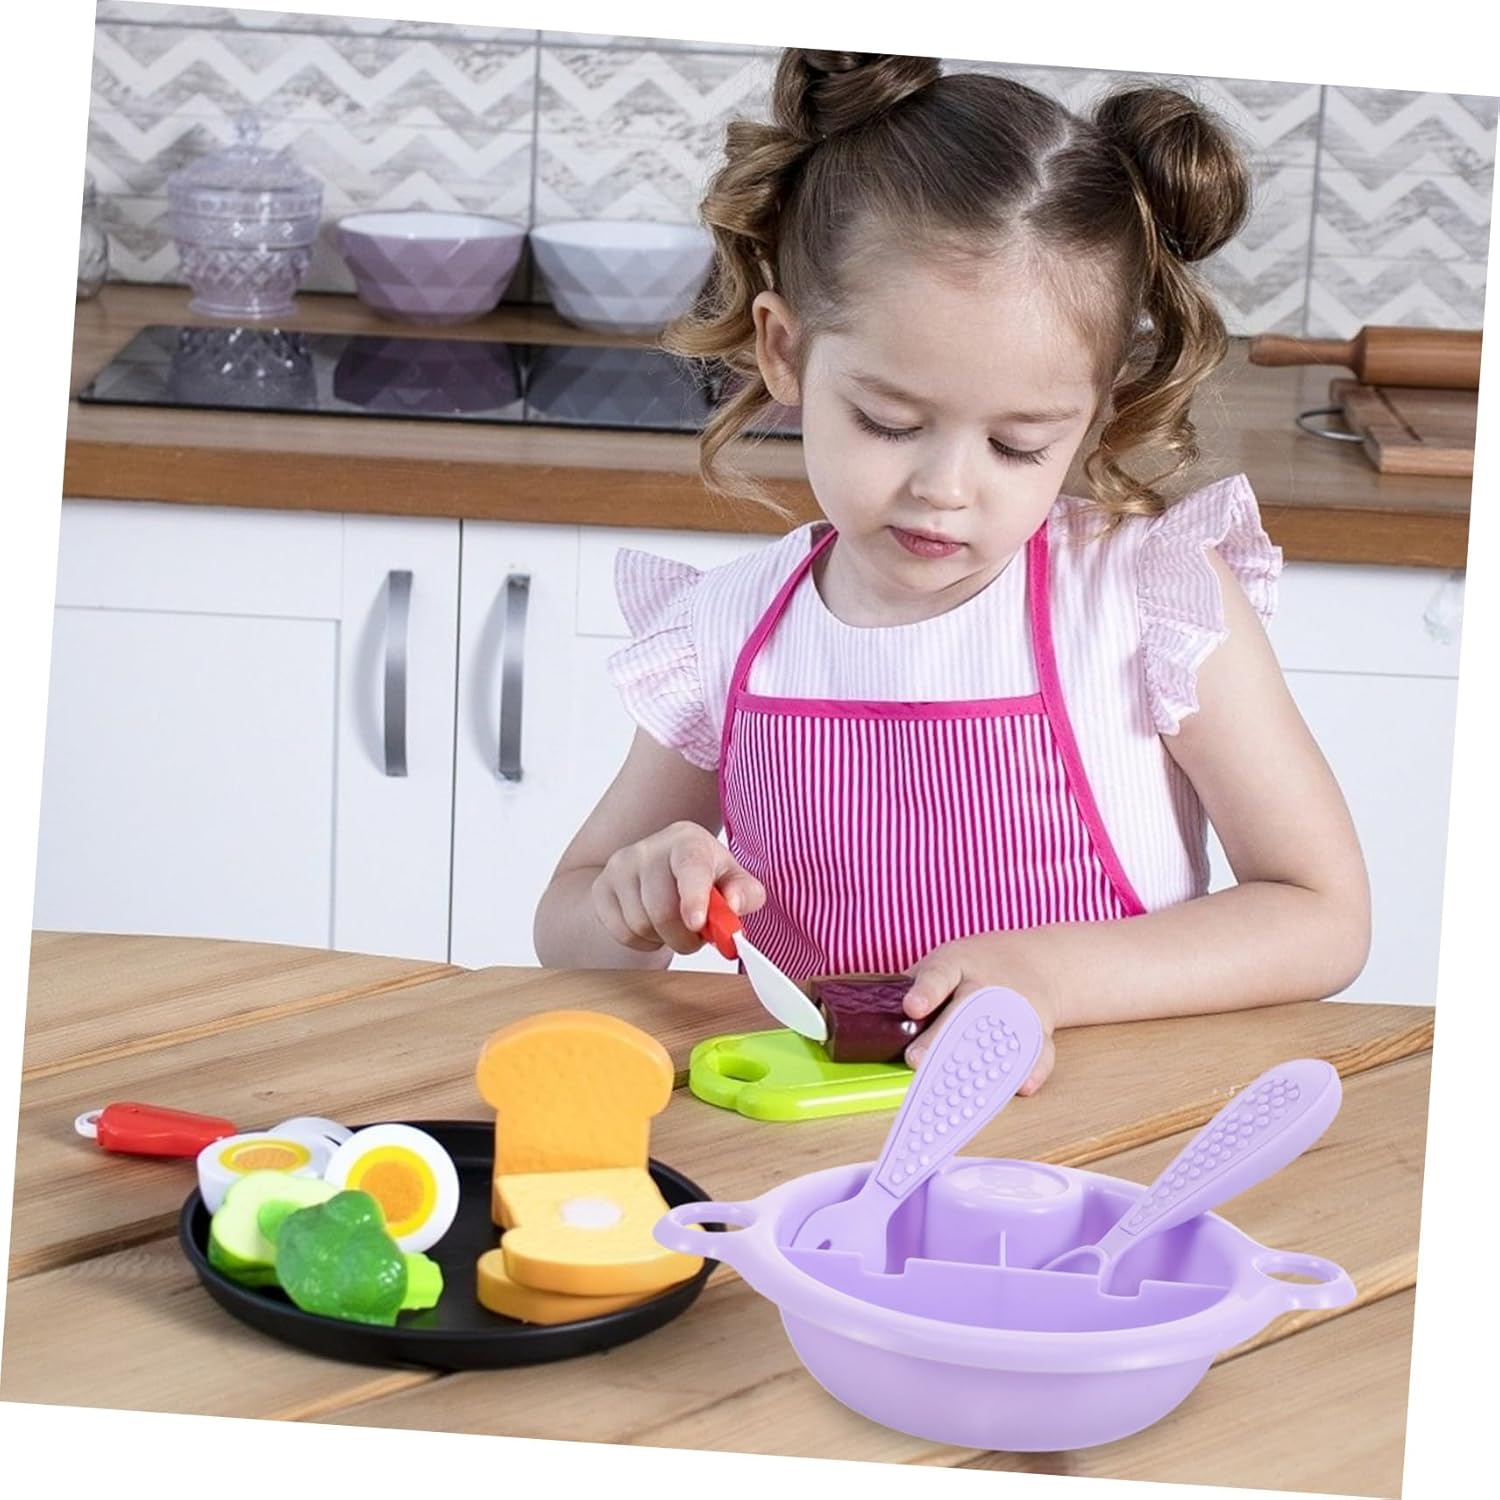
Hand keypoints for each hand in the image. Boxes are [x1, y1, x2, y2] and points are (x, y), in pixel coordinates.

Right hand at [591, 821, 765, 955]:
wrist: (660, 870)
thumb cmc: (704, 876)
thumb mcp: (733, 880)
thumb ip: (746, 893)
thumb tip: (733, 904)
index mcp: (687, 840)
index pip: (689, 867)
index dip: (693, 897)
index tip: (698, 922)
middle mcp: (649, 848)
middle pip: (662, 909)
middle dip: (685, 937)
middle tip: (697, 935)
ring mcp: (620, 867)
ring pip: (640, 925)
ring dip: (664, 938)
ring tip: (674, 924)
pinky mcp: (601, 888)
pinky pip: (622, 933)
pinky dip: (643, 941)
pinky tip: (653, 926)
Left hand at [901, 934, 1058, 1094]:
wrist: (1032, 962)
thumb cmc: (972, 968)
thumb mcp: (943, 963)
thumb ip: (916, 991)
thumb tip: (878, 1023)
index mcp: (956, 965)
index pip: (938, 976)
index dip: (925, 992)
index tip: (911, 1008)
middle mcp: (988, 984)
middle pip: (966, 1011)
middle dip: (941, 1038)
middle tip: (917, 1061)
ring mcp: (1015, 1005)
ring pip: (1001, 1034)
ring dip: (981, 1061)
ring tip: (961, 1087)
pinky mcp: (1037, 1027)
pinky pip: (1039, 1050)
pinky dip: (1033, 1069)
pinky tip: (1022, 1086)